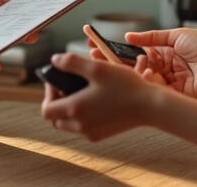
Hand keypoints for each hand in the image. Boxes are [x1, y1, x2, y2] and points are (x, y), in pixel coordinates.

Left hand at [39, 52, 165, 141]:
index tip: (58, 80)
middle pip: (55, 119)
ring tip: (82, 91)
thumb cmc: (125, 85)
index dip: (47, 94)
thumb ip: (71, 63)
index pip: (46, 110)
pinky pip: (82, 128)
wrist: (150, 106)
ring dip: (68, 110)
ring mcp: (91, 133)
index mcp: (75, 110)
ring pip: (68, 124)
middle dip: (56, 102)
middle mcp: (80, 126)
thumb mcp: (97, 68)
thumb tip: (54, 61)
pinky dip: (81, 116)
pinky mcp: (101, 135)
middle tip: (68, 85)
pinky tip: (94, 101)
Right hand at [125, 28, 196, 98]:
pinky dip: (152, 85)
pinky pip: (160, 91)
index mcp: (166, 54)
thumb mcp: (175, 35)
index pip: (141, 56)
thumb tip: (129, 36)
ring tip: (143, 68)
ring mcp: (172, 82)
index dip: (129, 55)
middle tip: (130, 60)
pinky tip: (150, 76)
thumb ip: (151, 37)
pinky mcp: (178, 94)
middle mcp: (167, 68)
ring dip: (142, 75)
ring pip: (149, 81)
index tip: (114, 52)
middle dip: (132, 66)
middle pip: (142, 70)